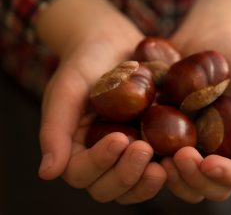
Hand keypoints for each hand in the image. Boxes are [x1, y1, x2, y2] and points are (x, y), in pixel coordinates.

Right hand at [35, 0, 166, 203]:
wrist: (112, 44)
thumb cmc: (84, 63)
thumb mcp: (66, 90)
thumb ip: (55, 130)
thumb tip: (47, 173)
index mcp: (76, 149)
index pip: (81, 172)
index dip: (99, 162)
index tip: (119, 139)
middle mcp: (102, 158)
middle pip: (109, 188)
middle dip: (126, 175)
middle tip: (144, 150)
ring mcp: (127, 154)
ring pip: (134, 186)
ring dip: (147, 182)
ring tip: (164, 163)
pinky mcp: (151, 145)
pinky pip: (158, 167)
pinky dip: (169, 169)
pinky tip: (182, 156)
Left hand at [160, 30, 230, 202]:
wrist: (208, 39)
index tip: (208, 162)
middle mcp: (224, 151)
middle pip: (214, 187)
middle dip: (197, 179)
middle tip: (179, 156)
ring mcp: (198, 147)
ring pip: (187, 182)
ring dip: (174, 179)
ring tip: (160, 158)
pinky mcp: (173, 138)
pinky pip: (164, 162)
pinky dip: (154, 163)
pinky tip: (142, 146)